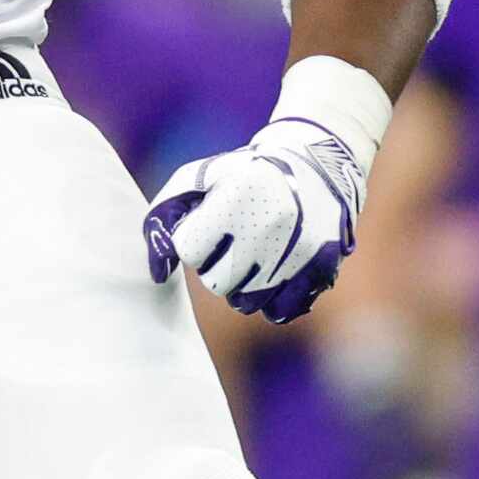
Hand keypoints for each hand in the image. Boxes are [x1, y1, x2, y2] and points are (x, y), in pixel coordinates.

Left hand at [143, 116, 366, 324]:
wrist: (315, 165)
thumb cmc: (242, 175)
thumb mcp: (199, 177)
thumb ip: (163, 216)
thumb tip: (157, 274)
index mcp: (237, 196)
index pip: (189, 250)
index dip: (194, 239)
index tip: (210, 223)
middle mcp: (272, 226)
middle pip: (215, 283)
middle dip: (215, 265)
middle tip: (233, 240)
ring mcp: (300, 252)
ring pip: (244, 302)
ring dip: (241, 284)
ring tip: (254, 251)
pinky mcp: (321, 272)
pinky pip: (277, 312)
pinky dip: (270, 299)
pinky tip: (273, 270)